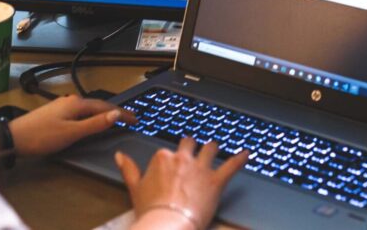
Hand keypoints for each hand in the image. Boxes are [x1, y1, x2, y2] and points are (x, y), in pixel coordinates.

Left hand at [8, 94, 136, 156]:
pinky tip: (91, 122)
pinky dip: (91, 116)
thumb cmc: (42, 136)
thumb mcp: (72, 133)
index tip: (135, 119)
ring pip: (88, 109)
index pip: (106, 106)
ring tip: (114, 120)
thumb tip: (115, 114)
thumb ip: (94, 124)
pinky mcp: (56, 112)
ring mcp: (62, 105)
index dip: (121, 113)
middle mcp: (71, 100)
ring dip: (102, 113)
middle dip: (114, 112)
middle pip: (98, 105)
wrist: (14, 137)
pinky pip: (80, 112)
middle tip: (129, 119)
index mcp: (77, 103)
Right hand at [116, 138, 248, 228]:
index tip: (175, 162)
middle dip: (193, 146)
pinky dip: (240, 159)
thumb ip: (128, 168)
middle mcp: (182, 157)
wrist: (168, 224)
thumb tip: (119, 155)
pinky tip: (247, 153)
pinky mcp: (215, 181)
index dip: (173, 157)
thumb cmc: (151, 209)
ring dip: (213, 148)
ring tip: (216, 146)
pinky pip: (231, 166)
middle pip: (190, 144)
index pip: (169, 151)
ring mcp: (200, 168)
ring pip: (210, 149)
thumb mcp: (135, 188)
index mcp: (163, 157)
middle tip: (196, 149)